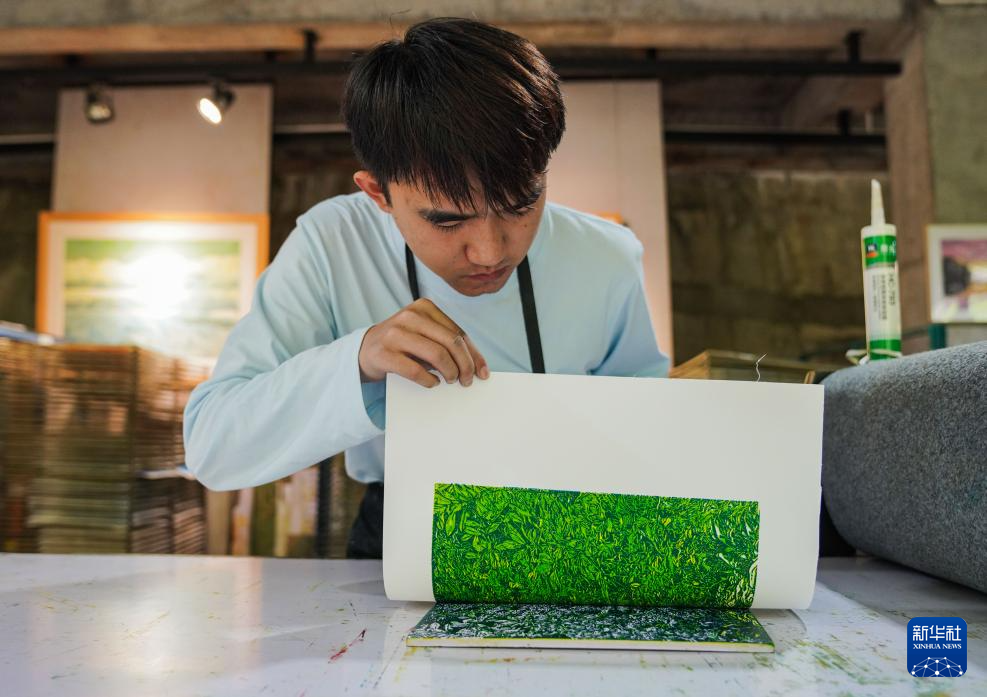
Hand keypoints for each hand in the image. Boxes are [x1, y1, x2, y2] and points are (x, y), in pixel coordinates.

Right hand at [358, 298, 489, 387]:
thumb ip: (446, 343)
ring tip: (451, 380)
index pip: (457, 333)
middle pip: (450, 342)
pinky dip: (428, 380)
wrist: (365, 349)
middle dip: (465, 365)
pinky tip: (433, 383)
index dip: (473, 354)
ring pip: (436, 354)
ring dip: (450, 371)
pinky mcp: (383, 353)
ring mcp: (395, 334)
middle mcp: (410, 316)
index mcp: (424, 307)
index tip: (482, 372)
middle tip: (467, 380)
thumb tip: (476, 366)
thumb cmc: (403, 344)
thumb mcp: (424, 335)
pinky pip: (414, 370)